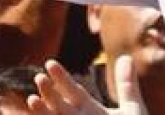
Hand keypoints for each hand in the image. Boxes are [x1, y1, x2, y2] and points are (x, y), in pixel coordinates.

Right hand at [28, 57, 147, 114]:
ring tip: (32, 99)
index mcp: (89, 109)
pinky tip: (35, 113)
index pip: (72, 90)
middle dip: (48, 92)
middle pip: (59, 104)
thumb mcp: (132, 109)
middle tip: (39, 77)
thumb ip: (127, 85)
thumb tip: (126, 56)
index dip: (61, 77)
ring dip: (42, 112)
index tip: (50, 63)